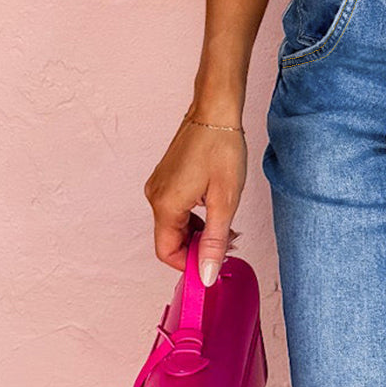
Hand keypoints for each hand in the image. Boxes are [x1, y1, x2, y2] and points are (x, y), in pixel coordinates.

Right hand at [143, 110, 246, 285]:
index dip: (190, 264)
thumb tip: (207, 274)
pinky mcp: (166, 180)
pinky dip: (196, 220)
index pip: (167, 253)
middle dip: (200, 249)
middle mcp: (156, 197)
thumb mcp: (224, 202)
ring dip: (200, 235)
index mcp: (166, 204)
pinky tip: (217, 213)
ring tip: (228, 229)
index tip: (214, 265)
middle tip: (229, 244)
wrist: (215, 112)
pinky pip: (177, 211)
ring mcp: (159, 188)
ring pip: (176, 227)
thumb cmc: (221, 149)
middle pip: (171, 241)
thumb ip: (215, 242)